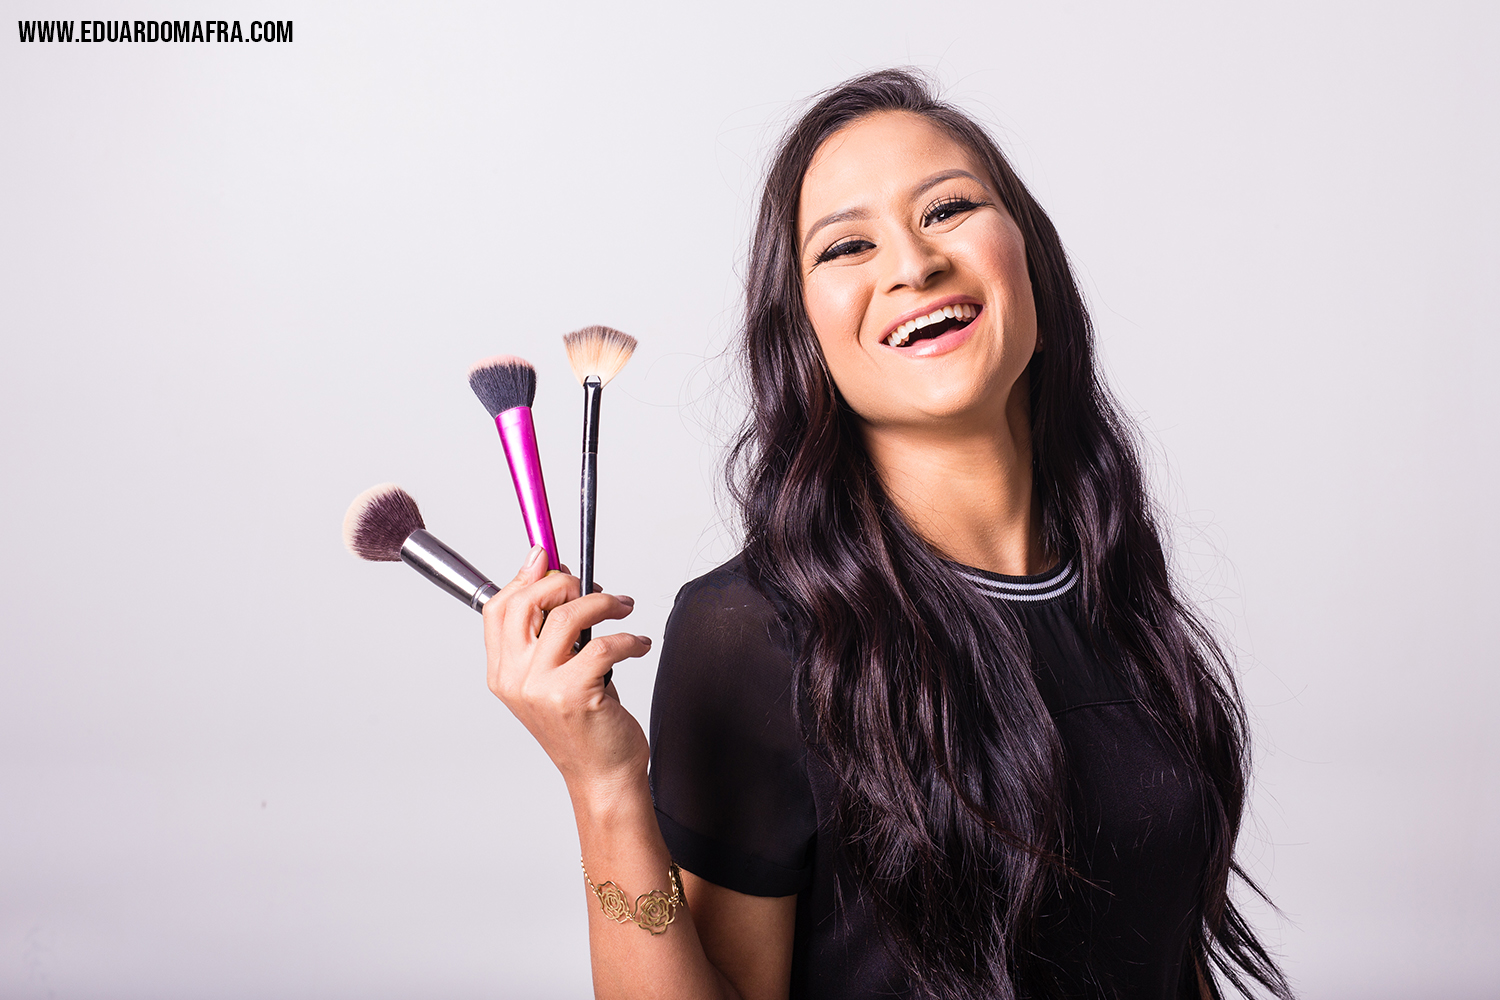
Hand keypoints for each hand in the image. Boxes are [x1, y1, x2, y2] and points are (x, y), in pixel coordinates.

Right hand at [483, 545, 653, 794]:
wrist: (602, 777)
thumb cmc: (583, 726)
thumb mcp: (554, 678)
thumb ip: (549, 636)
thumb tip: (558, 580)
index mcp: (503, 673)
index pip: (498, 608)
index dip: (525, 576)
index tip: (550, 558)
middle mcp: (515, 679)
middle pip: (526, 602)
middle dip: (564, 582)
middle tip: (593, 588)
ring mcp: (540, 688)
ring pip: (567, 616)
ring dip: (605, 603)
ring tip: (624, 609)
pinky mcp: (573, 695)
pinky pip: (604, 644)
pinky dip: (629, 638)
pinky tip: (639, 644)